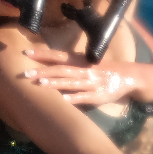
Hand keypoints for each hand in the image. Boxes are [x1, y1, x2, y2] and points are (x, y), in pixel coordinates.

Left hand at [21, 46, 136, 104]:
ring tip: (40, 83)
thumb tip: (46, 62)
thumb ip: (68, 63)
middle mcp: (83, 70)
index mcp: (79, 60)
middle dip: (42, 71)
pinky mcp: (98, 95)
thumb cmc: (101, 69)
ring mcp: (91, 83)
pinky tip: (64, 99)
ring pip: (70, 82)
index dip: (42, 54)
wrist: (127, 76)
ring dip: (55, 83)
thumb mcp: (85, 62)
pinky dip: (75, 98)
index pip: (57, 56)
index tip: (26, 53)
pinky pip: (85, 96)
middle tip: (25, 73)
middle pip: (60, 69)